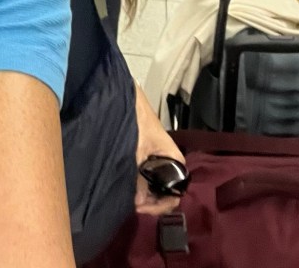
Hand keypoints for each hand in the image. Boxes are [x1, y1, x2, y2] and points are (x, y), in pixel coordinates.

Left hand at [134, 83, 184, 216]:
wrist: (122, 92)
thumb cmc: (134, 115)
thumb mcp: (135, 149)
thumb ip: (139, 177)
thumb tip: (140, 201)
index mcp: (174, 159)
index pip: (176, 193)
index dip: (160, 205)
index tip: (141, 206)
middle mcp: (168, 160)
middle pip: (165, 191)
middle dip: (149, 201)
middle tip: (131, 204)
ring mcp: (156, 157)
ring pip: (154, 184)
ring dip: (142, 192)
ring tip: (126, 195)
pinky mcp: (144, 153)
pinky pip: (145, 174)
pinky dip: (137, 182)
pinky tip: (125, 184)